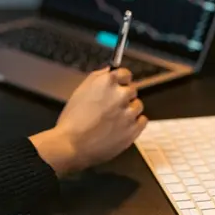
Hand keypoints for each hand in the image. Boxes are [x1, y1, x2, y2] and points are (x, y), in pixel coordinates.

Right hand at [31, 68, 145, 175]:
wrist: (71, 145)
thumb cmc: (72, 120)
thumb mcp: (80, 91)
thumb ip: (98, 77)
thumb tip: (110, 70)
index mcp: (106, 82)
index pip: (125, 74)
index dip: (121, 81)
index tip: (119, 86)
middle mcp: (120, 95)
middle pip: (132, 90)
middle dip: (123, 97)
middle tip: (111, 107)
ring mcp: (128, 113)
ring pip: (137, 105)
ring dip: (129, 110)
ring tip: (113, 120)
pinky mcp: (133, 129)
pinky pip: (142, 120)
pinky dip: (135, 123)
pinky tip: (122, 126)